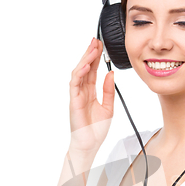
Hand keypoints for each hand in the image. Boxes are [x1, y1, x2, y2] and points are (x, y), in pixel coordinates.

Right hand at [69, 38, 114, 154]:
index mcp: (91, 93)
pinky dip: (80, 73)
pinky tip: (87, 66)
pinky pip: (75, 84)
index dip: (96, 58)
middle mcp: (82, 92)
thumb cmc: (96, 130)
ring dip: (85, 60)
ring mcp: (77, 95)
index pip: (93, 71)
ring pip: (79, 72)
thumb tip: (110, 74)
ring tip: (92, 49)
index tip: (101, 46)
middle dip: (90, 54)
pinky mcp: (74, 101)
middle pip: (85, 68)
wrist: (90, 144)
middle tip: (96, 41)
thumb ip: (109, 90)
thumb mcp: (108, 107)